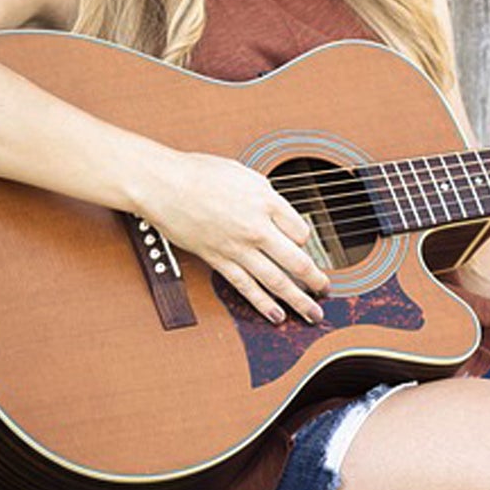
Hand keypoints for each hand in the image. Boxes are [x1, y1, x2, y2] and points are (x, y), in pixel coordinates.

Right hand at [133, 150, 328, 324]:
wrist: (163, 184)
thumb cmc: (200, 173)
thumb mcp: (245, 174)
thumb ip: (266, 195)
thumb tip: (278, 209)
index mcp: (267, 202)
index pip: (301, 231)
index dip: (306, 242)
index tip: (304, 247)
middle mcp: (257, 227)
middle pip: (297, 260)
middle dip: (315, 280)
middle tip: (326, 290)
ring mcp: (238, 247)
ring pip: (276, 280)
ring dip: (298, 300)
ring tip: (312, 314)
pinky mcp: (218, 260)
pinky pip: (245, 287)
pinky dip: (262, 304)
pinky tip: (276, 315)